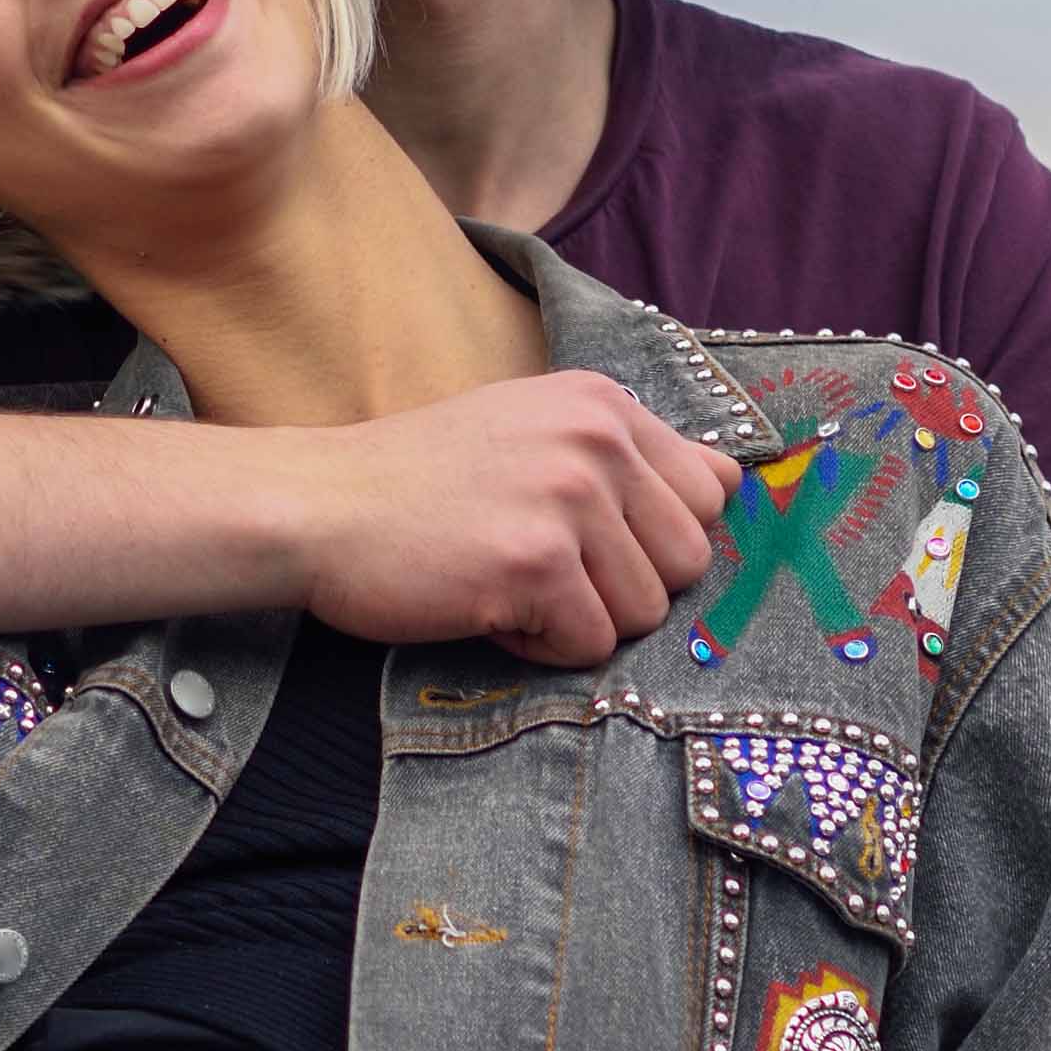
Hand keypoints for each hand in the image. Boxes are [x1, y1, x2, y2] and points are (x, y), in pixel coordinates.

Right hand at [293, 369, 735, 662]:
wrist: (318, 505)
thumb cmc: (421, 481)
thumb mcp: (531, 430)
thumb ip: (623, 454)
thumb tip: (732, 486)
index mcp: (601, 402)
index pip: (712, 491)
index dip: (656, 535)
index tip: (594, 541)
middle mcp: (595, 439)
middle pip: (688, 561)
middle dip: (623, 585)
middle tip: (543, 570)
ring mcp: (567, 498)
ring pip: (644, 612)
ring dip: (579, 620)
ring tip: (508, 584)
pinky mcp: (535, 563)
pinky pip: (590, 646)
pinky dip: (540, 648)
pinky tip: (486, 607)